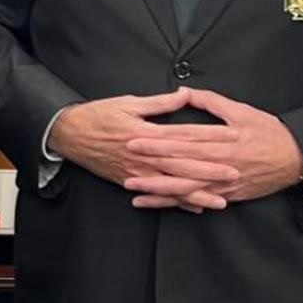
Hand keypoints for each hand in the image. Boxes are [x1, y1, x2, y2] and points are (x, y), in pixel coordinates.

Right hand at [49, 90, 238, 211]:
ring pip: (171, 187)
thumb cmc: (99, 115)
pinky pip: (156, 195)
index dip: (210, 141)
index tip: (232, 143)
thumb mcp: (130, 102)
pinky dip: (174, 203)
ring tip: (219, 201)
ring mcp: (136, 172)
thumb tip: (185, 94)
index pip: (186, 138)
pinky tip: (192, 208)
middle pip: (182, 167)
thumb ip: (161, 102)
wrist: (68, 134)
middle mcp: (144, 157)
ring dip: (196, 194)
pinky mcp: (129, 181)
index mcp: (147, 134)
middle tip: (234, 176)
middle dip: (210, 173)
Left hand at [123, 88, 302, 208]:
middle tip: (127, 156)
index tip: (138, 135)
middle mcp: (220, 160)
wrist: (296, 159)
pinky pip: (193, 200)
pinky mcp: (224, 195)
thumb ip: (214, 102)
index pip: (186, 137)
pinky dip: (172, 202)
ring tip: (132, 185)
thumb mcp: (245, 111)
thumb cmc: (270, 132)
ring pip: (184, 184)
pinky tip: (152, 202)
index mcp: (224, 137)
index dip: (160, 138)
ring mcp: (221, 180)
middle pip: (181, 160)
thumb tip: (187, 92)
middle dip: (152, 159)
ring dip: (156, 186)